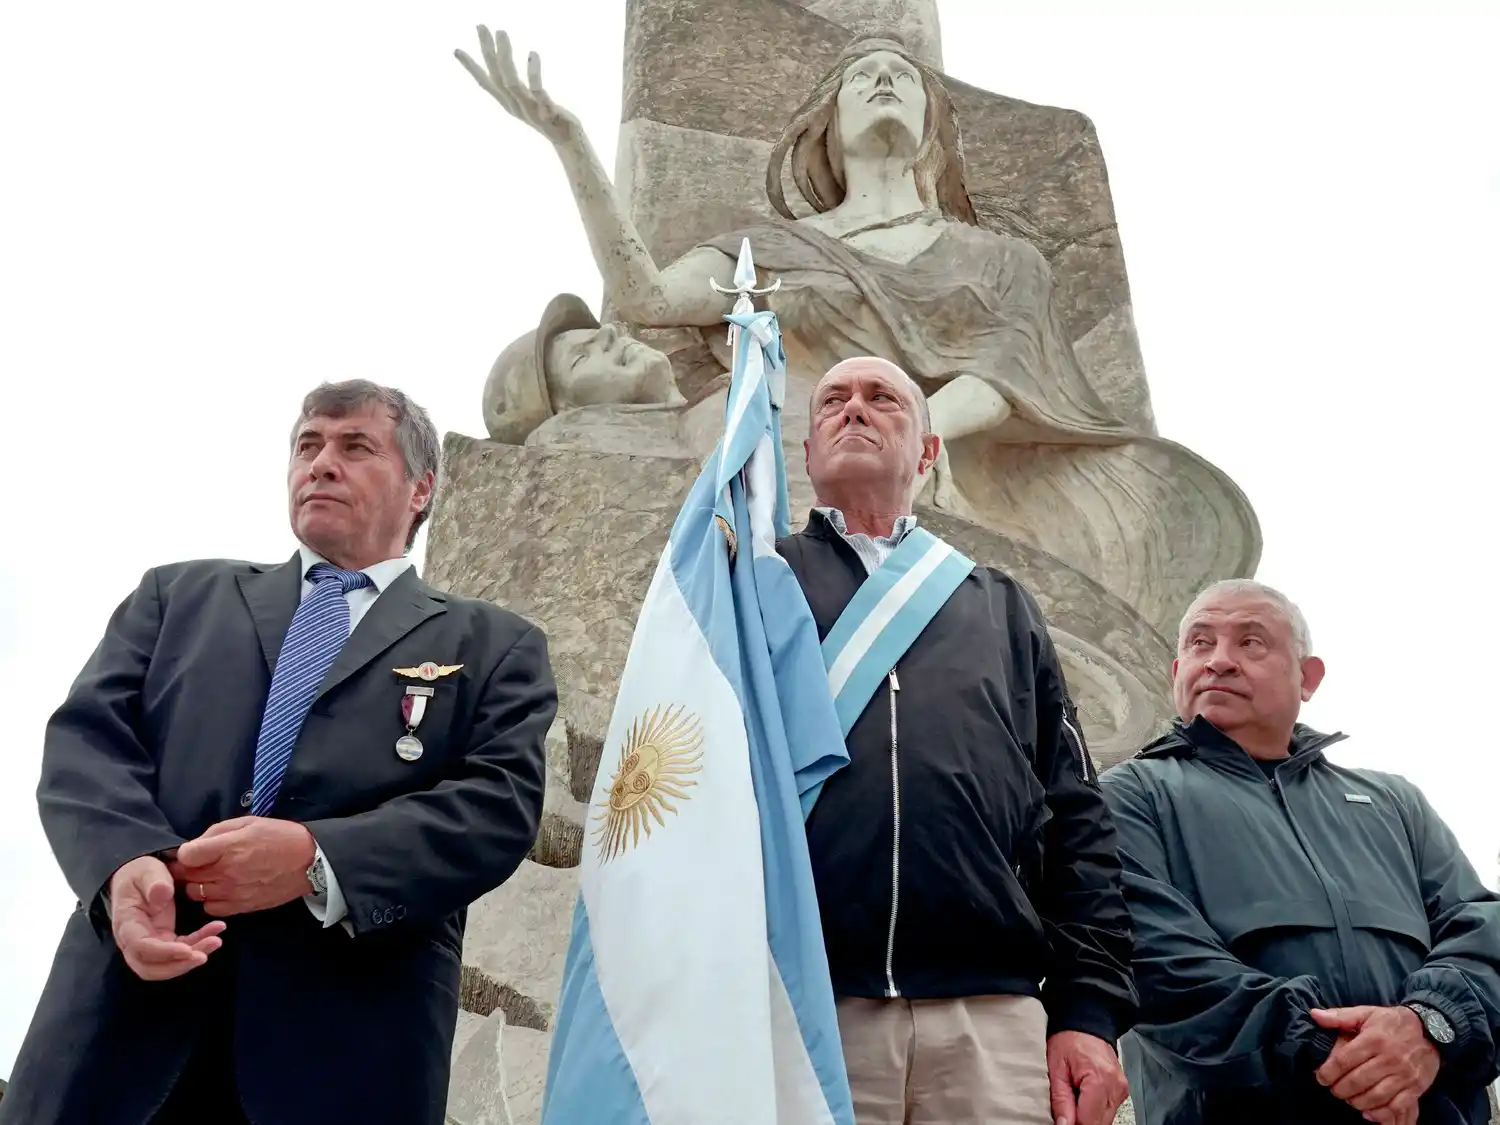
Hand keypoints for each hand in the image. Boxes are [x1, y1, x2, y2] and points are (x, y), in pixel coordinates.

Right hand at [109, 855, 225, 980]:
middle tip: (203, 956)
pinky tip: (216, 932)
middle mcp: (134, 940)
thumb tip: (162, 895)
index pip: (141, 948)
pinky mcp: (164, 939)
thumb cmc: (140, 873)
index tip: (187, 950)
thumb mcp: (146, 871)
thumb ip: (154, 882)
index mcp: (126, 924)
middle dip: (177, 966)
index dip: (164, 953)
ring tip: (215, 942)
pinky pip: (180, 950)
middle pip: (150, 968)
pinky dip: (198, 944)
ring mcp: (150, 942)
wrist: (139, 875)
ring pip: (166, 965)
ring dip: (190, 960)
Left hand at [170, 817, 316, 916]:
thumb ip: (217, 832)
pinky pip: (211, 908)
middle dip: (189, 868)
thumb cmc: (279, 836)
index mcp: (228, 847)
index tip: (194, 851)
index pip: (186, 856)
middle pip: (187, 876)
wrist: (309, 861)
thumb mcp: (249, 823)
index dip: (185, 852)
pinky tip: (222, 890)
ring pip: (196, 893)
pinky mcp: (241, 907)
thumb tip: (194, 846)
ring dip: (199, 884)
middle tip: (200, 863)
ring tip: (212, 876)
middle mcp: (227, 872)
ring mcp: (233, 892)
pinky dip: (211, 899)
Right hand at [455, 26, 579, 145]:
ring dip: (504, 56)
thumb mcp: (527, 101)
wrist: (567, 141)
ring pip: (510, 82)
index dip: (471, 67)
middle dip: (486, 50)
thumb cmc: (547, 118)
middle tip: (481, 26)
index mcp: (508, 102)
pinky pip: (537, 90)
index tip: (457, 50)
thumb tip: (505, 69)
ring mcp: (529, 109)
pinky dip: (533, 71)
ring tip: (501, 33)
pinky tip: (532, 53)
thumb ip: (516, 87)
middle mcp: (515, 106)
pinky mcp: (546, 111)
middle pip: (496, 75)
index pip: (485, 82)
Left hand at [1047, 1030, 1128, 1124]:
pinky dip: (1093, 1110)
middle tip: (1065, 1110)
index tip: (1062, 1120)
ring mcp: (1121, 1090)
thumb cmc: (1069, 1039)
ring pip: (1104, 1120)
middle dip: (1079, 1121)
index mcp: (1100, 1081)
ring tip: (1073, 1098)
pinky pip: (1107, 1111)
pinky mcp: (1121, 1091)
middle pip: (1099, 1124)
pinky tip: (1083, 1097)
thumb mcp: (1056, 1068)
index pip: (1088, 1122)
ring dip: (1087, 1116)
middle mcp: (1116, 1087)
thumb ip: (1061, 1101)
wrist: (1086, 1023)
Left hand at [1311, 1006, 1438, 1121]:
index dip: (1329, 1072)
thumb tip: (1314, 1015)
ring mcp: (1404, 1074)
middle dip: (1340, 1089)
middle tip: (1334, 1090)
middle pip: (1358, 1081)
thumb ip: (1340, 1016)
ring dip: (1357, 1101)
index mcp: (1374, 1039)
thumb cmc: (1393, 1022)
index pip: (1345, 1060)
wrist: (1432, 1029)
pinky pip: (1396, 1105)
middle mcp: (1389, 1058)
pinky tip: (1368, 1111)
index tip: (1321, 1077)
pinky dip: (1380, 1112)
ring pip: (1375, 1096)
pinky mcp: (1416, 1087)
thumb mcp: (1366, 1013)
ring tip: (1349, 1099)